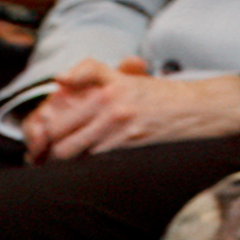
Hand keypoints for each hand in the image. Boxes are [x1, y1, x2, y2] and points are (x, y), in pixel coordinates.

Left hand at [26, 60, 239, 160]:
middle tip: (47, 158)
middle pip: (58, 134)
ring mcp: (120, 123)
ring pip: (73, 151)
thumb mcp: (127, 74)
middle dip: (48, 150)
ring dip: (65, 161)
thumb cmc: (160, 95)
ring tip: (64, 165)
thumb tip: (59, 80)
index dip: (42, 131)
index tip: (41, 139)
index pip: (58, 107)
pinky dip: (87, 165)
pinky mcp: (131, 142)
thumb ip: (91, 73)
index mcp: (105, 83)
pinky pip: (96, 159)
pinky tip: (88, 166)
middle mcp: (109, 102)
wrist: (199, 108)